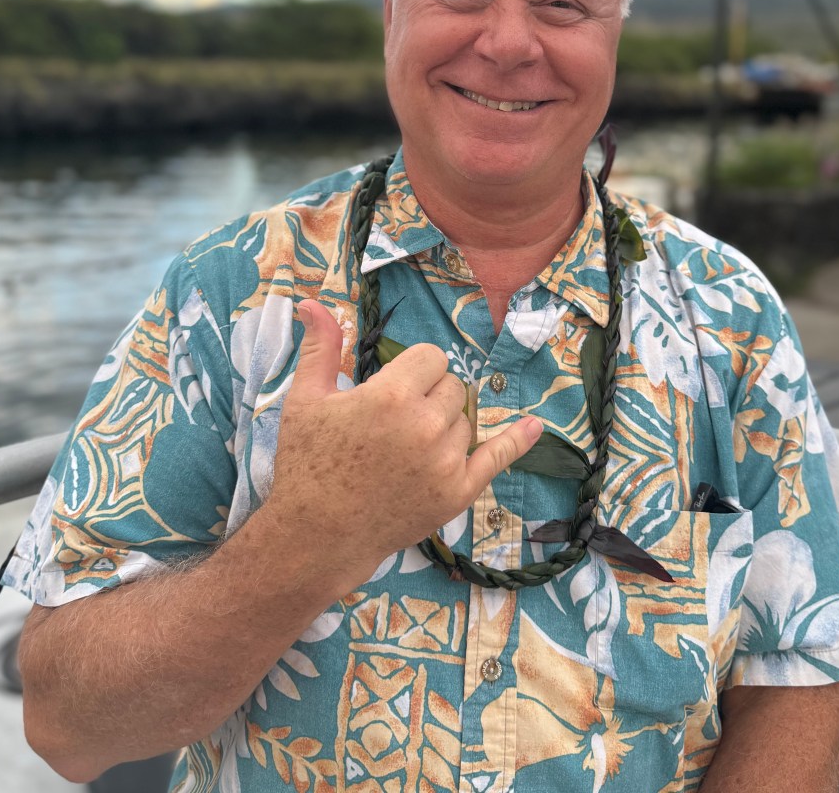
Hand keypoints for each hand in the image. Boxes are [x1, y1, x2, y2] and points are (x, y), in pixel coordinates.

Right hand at [267, 300, 541, 582]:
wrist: (316, 536)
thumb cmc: (307, 464)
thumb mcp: (305, 399)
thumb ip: (320, 347)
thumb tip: (311, 302)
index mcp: (392, 394)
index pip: (431, 357)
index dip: (413, 370)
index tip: (393, 388)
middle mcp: (426, 424)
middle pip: (452, 386)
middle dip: (430, 395)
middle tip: (396, 422)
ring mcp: (446, 460)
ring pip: (466, 419)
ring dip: (445, 424)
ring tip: (407, 448)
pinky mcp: (457, 492)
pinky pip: (496, 457)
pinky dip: (516, 441)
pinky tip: (533, 427)